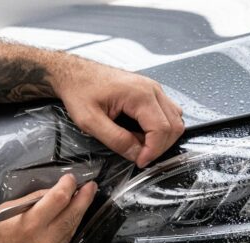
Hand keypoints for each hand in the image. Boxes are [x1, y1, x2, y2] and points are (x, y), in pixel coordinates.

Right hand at [0, 175, 96, 242]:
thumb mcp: (5, 211)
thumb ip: (32, 202)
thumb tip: (53, 192)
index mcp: (29, 225)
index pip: (60, 199)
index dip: (68, 186)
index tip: (71, 178)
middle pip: (72, 216)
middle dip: (83, 199)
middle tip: (90, 187)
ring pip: (70, 232)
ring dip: (77, 215)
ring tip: (82, 202)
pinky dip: (65, 231)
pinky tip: (67, 221)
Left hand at [54, 60, 183, 167]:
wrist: (75, 74)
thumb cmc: (79, 91)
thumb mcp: (90, 121)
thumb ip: (115, 139)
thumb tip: (136, 154)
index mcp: (139, 94)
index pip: (162, 129)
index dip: (153, 151)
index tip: (140, 162)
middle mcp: (151, 89)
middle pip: (174, 125)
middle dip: (159, 146)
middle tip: (139, 156)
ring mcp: (152, 89)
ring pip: (174, 119)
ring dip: (161, 138)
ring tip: (139, 145)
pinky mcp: (149, 92)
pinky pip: (166, 113)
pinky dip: (159, 128)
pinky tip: (140, 133)